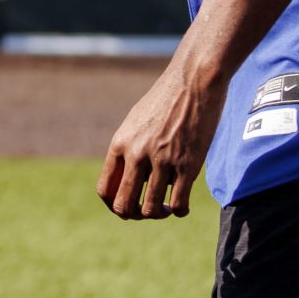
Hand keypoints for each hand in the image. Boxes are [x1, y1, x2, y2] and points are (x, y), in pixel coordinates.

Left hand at [96, 61, 225, 219]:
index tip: (127, 206)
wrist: (193, 81)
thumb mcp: (136, 121)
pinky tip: (182, 207)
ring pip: (152, 209)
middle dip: (134, 216)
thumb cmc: (166, 99)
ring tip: (167, 208)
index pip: (105, 189)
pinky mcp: (188, 164)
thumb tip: (127, 176)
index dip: (113, 205)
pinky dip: (179, 211)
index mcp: (120, 144)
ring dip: (159, 214)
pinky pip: (179, 203)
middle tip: (147, 213)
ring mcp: (162, 161)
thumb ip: (130, 147)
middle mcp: (137, 154)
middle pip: (124, 205)